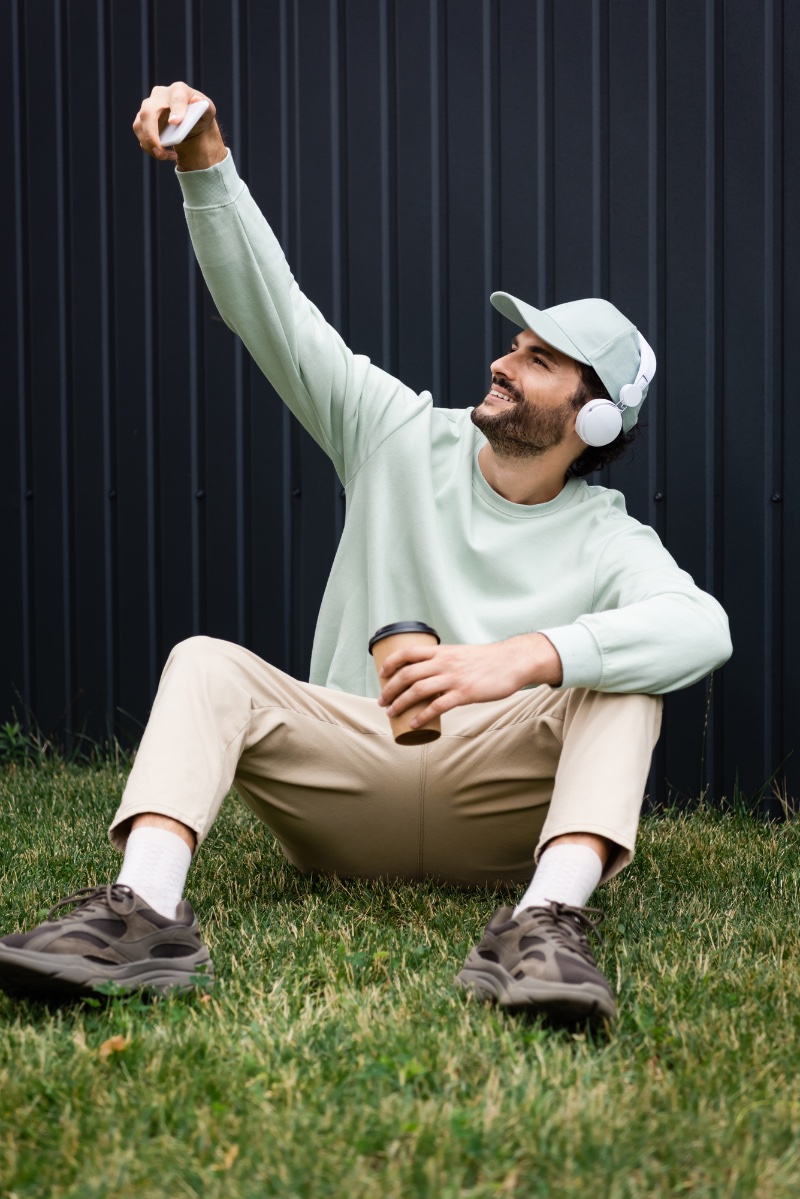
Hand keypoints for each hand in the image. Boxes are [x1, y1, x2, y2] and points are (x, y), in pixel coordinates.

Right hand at [133, 82, 223, 168]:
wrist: (192, 123)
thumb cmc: (200, 114)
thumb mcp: (208, 111)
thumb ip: (206, 107)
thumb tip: (196, 101)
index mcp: (178, 90)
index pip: (176, 98)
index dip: (176, 110)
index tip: (175, 123)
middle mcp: (160, 95)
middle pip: (148, 112)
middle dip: (151, 134)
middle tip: (160, 152)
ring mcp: (148, 107)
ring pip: (140, 126)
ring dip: (149, 145)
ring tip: (164, 156)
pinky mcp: (143, 121)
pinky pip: (142, 136)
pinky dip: (151, 149)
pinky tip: (166, 154)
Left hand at [377, 634, 562, 728]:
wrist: (512, 662)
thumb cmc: (487, 660)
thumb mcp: (461, 653)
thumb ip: (444, 661)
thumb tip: (429, 674)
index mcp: (442, 652)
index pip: (407, 652)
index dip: (390, 663)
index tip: (382, 674)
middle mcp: (444, 663)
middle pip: (407, 675)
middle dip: (390, 689)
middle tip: (382, 702)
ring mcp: (454, 678)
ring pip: (418, 691)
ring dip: (400, 703)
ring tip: (391, 713)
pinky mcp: (465, 693)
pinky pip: (438, 706)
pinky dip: (422, 716)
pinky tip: (414, 724)